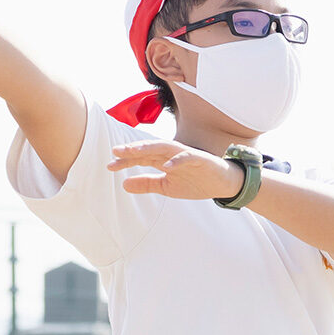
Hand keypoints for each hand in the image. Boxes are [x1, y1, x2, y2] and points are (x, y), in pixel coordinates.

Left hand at [107, 141, 243, 201]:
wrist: (224, 183)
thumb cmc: (195, 181)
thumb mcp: (167, 187)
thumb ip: (147, 184)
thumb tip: (124, 185)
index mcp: (163, 160)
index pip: (141, 158)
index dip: (126, 161)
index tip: (110, 166)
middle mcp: (172, 154)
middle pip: (150, 149)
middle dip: (133, 150)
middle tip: (116, 151)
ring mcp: (186, 155)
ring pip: (165, 148)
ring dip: (149, 148)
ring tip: (134, 152)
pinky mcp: (200, 160)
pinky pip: (187, 158)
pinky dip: (177, 161)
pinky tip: (166, 166)